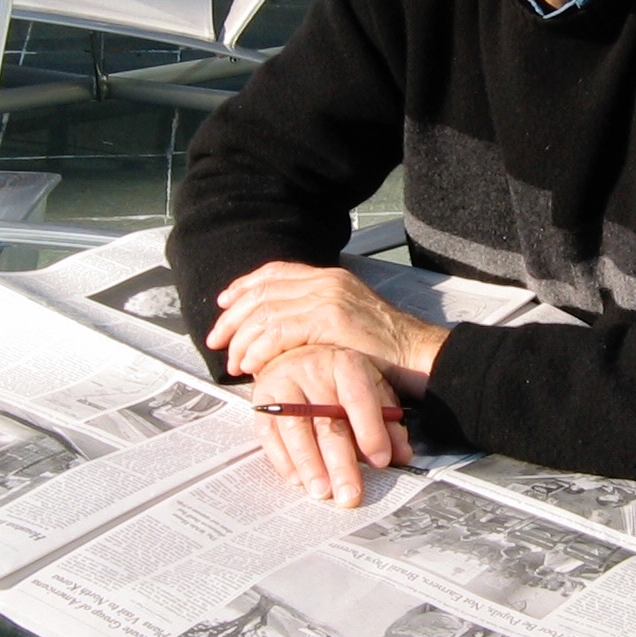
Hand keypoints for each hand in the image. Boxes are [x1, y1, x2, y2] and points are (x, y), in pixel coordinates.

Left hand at [209, 262, 447, 389]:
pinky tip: (251, 364)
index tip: (224, 304)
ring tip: (233, 361)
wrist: (419, 355)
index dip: (244, 286)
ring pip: (266, 312)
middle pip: (263, 291)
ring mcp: (328, 299)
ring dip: (241, 338)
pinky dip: (259, 349)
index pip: (275, 272)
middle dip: (232, 316)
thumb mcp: (349, 322)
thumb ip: (318, 316)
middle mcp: (326, 282)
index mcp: (330, 277)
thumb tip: (283, 331)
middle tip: (216, 339)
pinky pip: (279, 332)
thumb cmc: (387, 350)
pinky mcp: (330, 321)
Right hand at [251, 343, 411, 507]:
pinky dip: (282, 459)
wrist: (295, 353)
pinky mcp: (262, 400)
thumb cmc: (340, 378)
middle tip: (350, 495)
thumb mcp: (371, 389)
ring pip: (295, 428)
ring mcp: (283, 383)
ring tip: (321, 493)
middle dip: (340, 463)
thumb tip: (402, 455)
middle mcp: (312, 369)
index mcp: (345, 364)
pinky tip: (297, 480)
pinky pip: (268, 432)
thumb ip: (387, 422)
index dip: (370, 431)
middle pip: (326, 421)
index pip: (358, 398)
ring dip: (309, 465)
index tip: (380, 462)